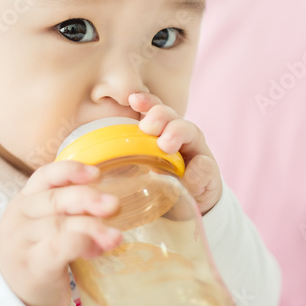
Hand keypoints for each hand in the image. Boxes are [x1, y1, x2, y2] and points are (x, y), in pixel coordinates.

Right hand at [0, 160, 122, 305]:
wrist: (16, 298)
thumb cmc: (39, 256)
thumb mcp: (46, 227)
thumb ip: (68, 212)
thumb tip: (111, 203)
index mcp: (24, 200)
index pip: (44, 176)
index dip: (70, 171)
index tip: (97, 173)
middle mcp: (19, 216)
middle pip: (55, 199)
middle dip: (88, 199)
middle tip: (114, 205)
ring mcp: (22, 241)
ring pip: (60, 224)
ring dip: (92, 227)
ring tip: (115, 237)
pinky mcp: (31, 265)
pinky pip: (58, 247)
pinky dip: (81, 244)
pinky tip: (97, 250)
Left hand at [129, 92, 222, 214]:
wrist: (190, 206)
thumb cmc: (158, 183)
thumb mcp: (140, 171)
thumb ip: (126, 161)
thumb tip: (97, 166)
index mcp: (160, 131)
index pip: (153, 109)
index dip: (145, 102)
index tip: (133, 100)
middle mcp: (180, 135)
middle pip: (170, 115)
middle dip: (159, 116)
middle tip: (148, 126)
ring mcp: (197, 151)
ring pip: (190, 131)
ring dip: (176, 133)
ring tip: (166, 144)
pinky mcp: (209, 173)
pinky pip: (205, 166)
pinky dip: (198, 170)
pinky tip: (189, 177)